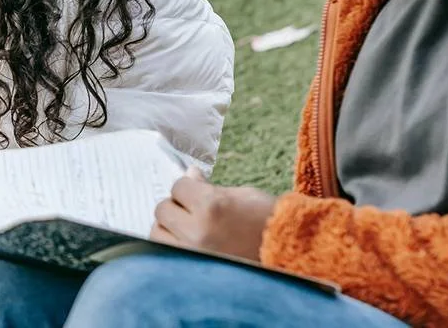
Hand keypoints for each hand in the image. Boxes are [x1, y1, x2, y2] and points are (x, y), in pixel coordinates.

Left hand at [150, 168, 278, 261]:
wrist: (290, 255)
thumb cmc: (270, 222)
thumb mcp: (242, 195)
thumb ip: (209, 187)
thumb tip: (188, 175)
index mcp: (210, 206)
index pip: (178, 187)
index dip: (189, 187)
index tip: (198, 192)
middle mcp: (196, 231)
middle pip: (163, 210)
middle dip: (177, 206)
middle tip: (194, 211)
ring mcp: (192, 254)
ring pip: (157, 233)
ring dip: (169, 228)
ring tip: (190, 229)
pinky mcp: (192, 272)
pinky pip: (165, 255)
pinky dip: (172, 246)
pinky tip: (188, 244)